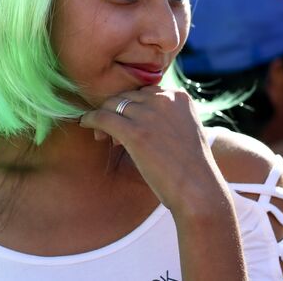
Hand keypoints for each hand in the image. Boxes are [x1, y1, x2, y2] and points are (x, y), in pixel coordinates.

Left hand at [79, 86, 227, 212]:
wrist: (198, 189)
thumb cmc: (190, 168)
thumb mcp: (184, 131)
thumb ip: (165, 117)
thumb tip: (132, 118)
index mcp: (179, 96)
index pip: (144, 92)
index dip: (131, 106)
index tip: (127, 122)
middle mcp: (164, 99)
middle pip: (126, 96)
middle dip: (116, 111)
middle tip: (110, 132)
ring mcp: (149, 114)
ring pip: (112, 104)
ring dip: (103, 117)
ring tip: (102, 137)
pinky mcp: (135, 132)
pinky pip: (103, 117)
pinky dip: (91, 119)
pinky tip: (85, 124)